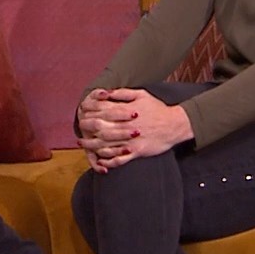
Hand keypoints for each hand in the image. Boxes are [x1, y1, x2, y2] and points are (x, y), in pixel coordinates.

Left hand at [77, 88, 192, 171]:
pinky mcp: (137, 152)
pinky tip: (99, 160)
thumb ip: (123, 93)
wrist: (175, 125)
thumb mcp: (142, 95)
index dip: (90, 112)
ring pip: (106, 144)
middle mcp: (126, 126)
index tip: (82, 113)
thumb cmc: (158, 109)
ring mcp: (131, 140)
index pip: (103, 111)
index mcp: (126, 112)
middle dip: (87, 128)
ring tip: (84, 144)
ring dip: (92, 145)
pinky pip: (119, 159)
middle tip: (80, 128)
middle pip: (101, 128)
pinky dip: (107, 161)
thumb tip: (106, 92)